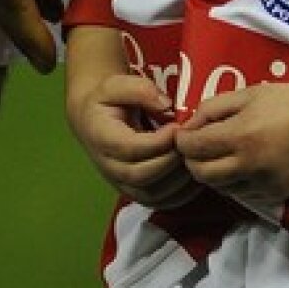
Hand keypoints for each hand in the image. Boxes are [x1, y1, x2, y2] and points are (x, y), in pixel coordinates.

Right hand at [67, 73, 194, 207]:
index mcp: (103, 139)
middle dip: (171, 160)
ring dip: (179, 178)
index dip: (157, 142)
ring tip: (194, 155)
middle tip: (190, 142)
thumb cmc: (108, 101)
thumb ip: (139, 90)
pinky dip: (183, 193)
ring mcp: (123, 185)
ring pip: (154, 194)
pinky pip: (161, 203)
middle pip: (142, 176)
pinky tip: (195, 172)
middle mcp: (110, 168)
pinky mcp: (137, 194)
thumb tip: (166, 105)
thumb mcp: (116, 85)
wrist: (93, 122)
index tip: (177, 127)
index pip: (131, 149)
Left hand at [177, 83, 288, 206]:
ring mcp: (263, 184)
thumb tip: (188, 127)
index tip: (183, 134)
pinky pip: (242, 194)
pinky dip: (235, 182)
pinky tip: (244, 164)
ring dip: (214, 173)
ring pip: (220, 188)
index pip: (193, 148)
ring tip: (223, 154)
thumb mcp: (246, 94)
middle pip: (201, 175)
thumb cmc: (285, 101)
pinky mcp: (275, 195)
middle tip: (198, 147)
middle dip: (193, 160)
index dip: (182, 141)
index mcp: (240, 136)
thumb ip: (212, 109)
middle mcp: (250, 165)